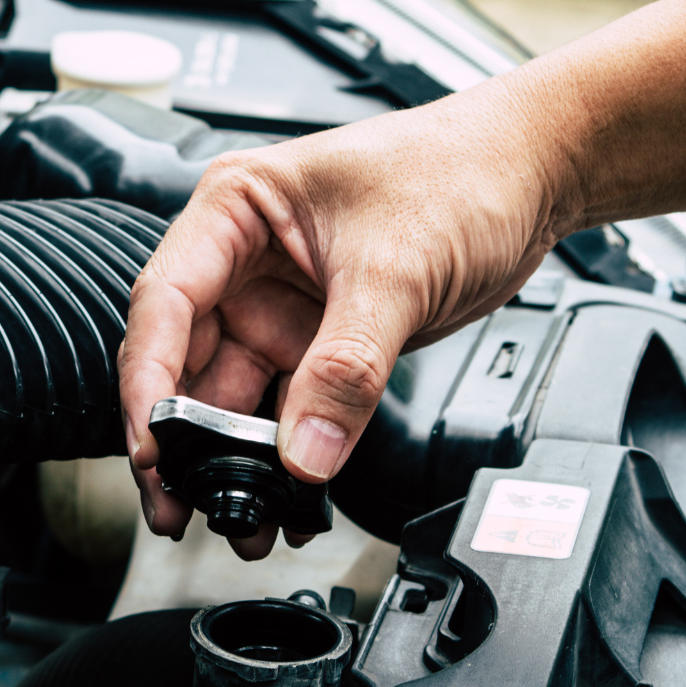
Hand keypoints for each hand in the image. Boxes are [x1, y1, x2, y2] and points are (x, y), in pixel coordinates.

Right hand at [118, 88, 563, 559]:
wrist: (535, 175)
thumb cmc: (461, 169)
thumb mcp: (397, 268)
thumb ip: (346, 367)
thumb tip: (305, 451)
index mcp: (236, 208)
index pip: (166, 302)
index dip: (150, 380)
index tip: (153, 444)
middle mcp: (243, 260)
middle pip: (185, 362)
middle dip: (180, 441)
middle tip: (177, 504)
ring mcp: (278, 305)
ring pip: (230, 398)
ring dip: (230, 462)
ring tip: (238, 517)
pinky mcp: (317, 342)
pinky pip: (286, 410)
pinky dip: (285, 457)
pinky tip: (288, 498)